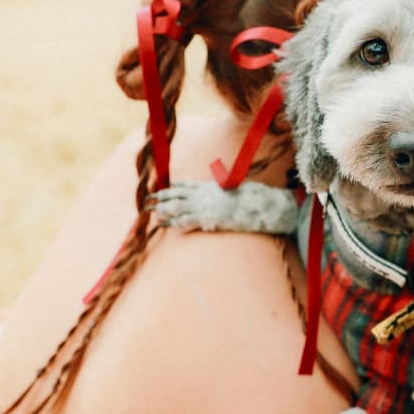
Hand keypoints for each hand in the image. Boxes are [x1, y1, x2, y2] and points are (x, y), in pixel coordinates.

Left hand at [150, 180, 299, 233]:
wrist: (266, 205)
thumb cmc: (258, 198)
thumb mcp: (241, 190)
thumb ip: (228, 191)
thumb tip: (227, 190)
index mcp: (214, 187)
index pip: (188, 186)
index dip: (173, 188)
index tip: (162, 188)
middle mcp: (207, 194)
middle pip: (178, 194)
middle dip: (162, 198)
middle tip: (147, 201)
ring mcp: (208, 206)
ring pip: (179, 207)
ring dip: (165, 211)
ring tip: (154, 215)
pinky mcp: (211, 218)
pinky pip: (189, 221)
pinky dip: (178, 224)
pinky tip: (171, 228)